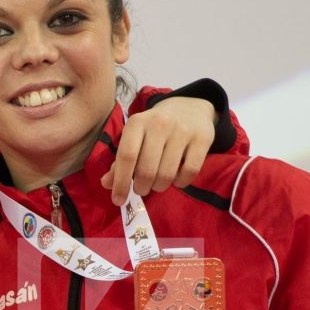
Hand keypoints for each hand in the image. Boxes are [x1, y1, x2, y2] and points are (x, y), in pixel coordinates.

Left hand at [100, 97, 214, 205]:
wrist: (189, 108)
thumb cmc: (154, 130)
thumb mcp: (134, 138)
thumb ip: (119, 161)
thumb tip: (107, 183)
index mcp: (137, 123)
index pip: (126, 156)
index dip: (120, 182)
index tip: (118, 200)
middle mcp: (159, 123)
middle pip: (146, 170)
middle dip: (141, 188)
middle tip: (141, 189)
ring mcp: (182, 130)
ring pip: (167, 174)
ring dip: (159, 187)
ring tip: (158, 183)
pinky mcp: (202, 138)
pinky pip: (189, 172)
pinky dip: (181, 182)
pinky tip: (176, 179)